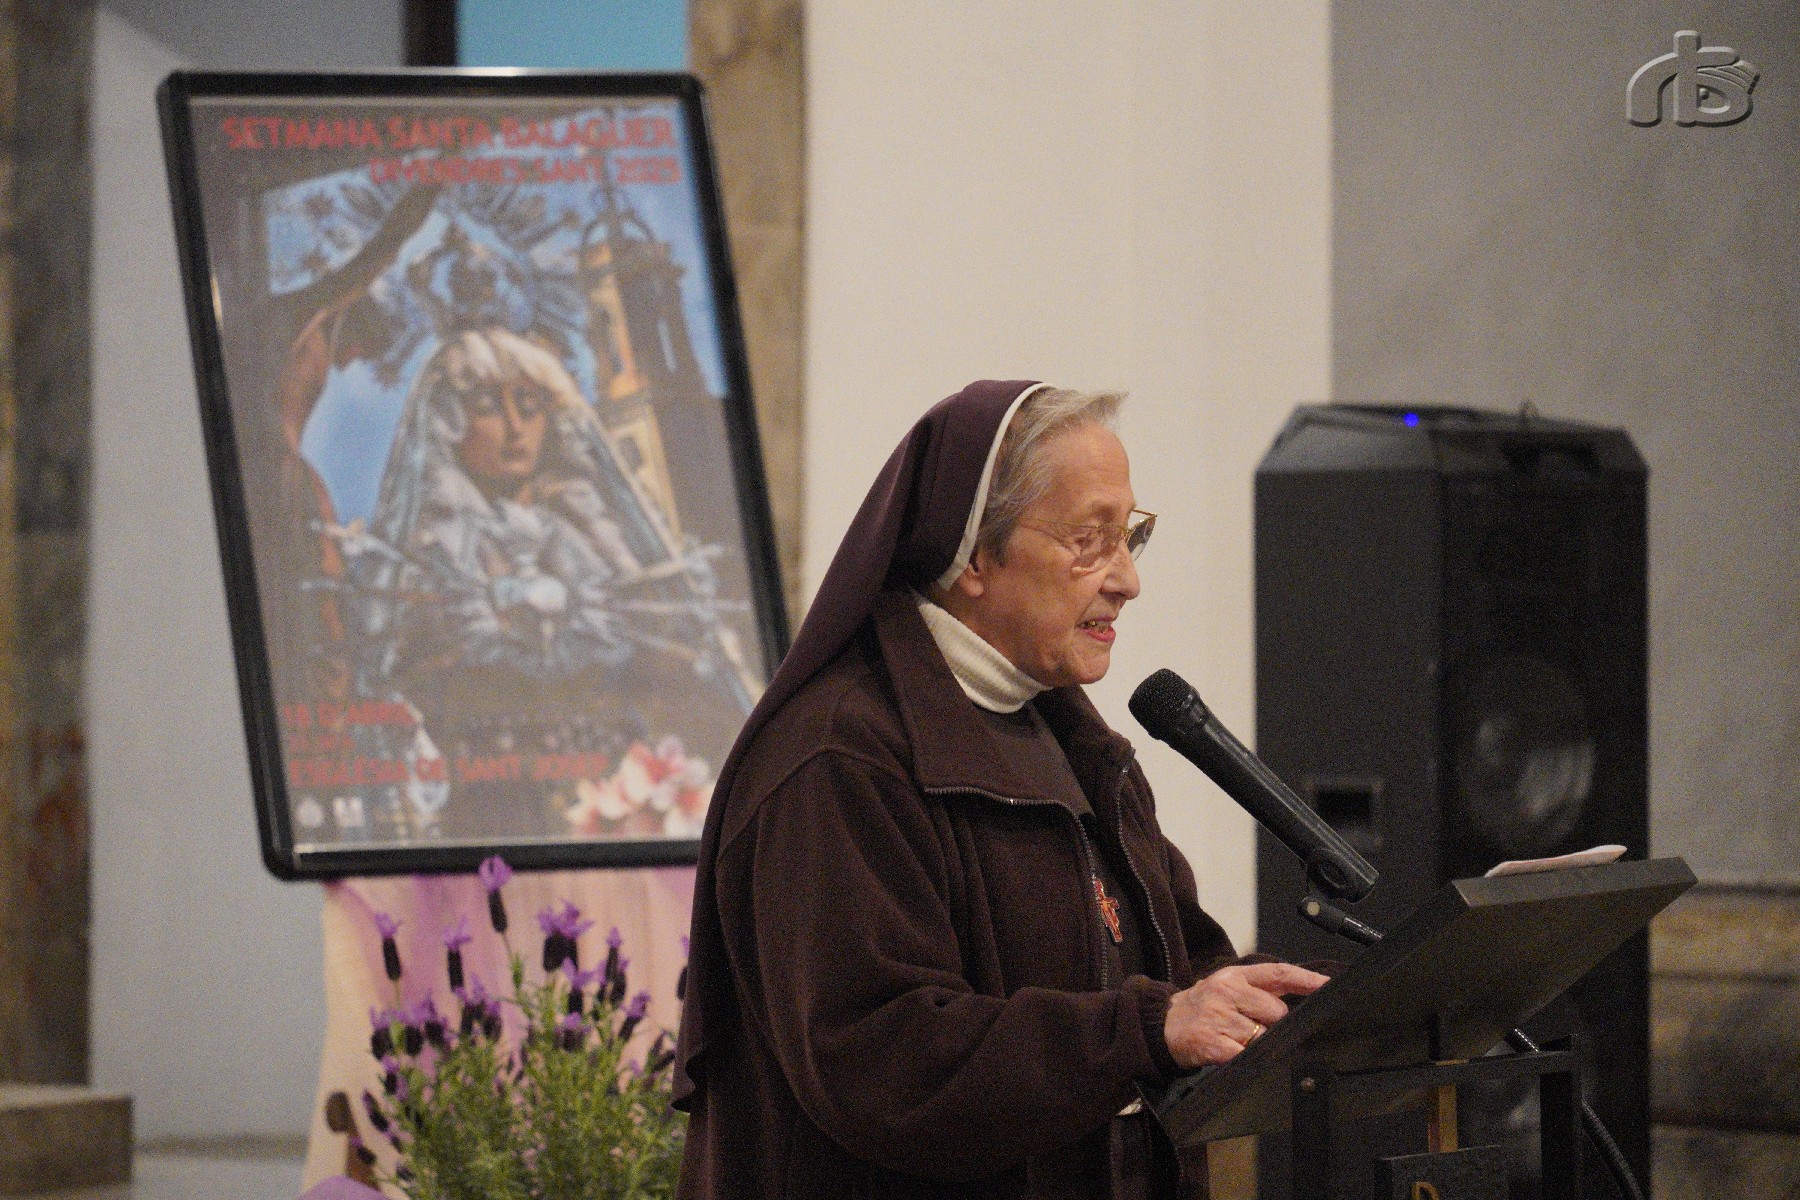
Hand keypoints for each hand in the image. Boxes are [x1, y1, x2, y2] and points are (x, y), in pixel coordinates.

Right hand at [1163, 962, 1329, 1068]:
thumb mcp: (1228, 987)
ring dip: (1256, 1043)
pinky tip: (1230, 1051)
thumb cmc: (1203, 1007)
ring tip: (1235, 1038)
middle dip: (1272, 1023)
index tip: (1329, 986)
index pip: (1278, 973)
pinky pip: (1245, 1054)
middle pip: (1276, 1011)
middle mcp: (1227, 992)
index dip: (1307, 980)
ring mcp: (1218, 1017)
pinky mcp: (1212, 1043)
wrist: (1163, 1025)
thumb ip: (1261, 990)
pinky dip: (1243, 1057)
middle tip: (1251, 1025)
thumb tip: (1300, 1002)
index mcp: (1234, 976)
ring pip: (1262, 1035)